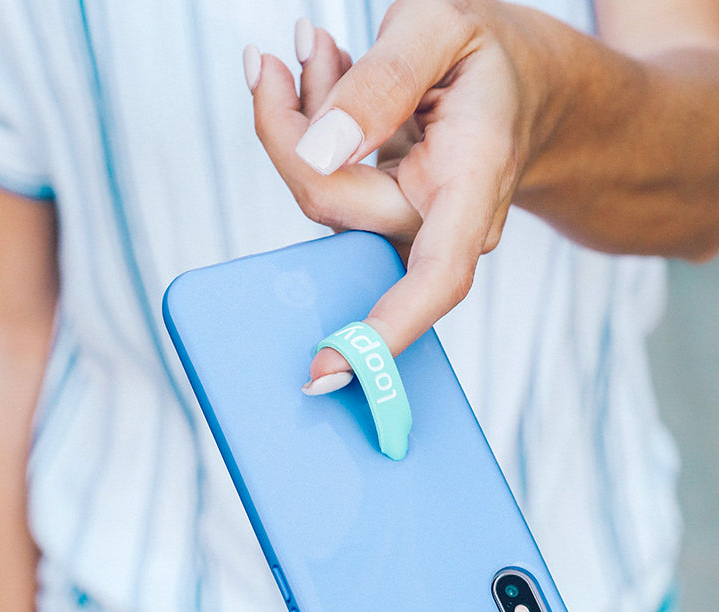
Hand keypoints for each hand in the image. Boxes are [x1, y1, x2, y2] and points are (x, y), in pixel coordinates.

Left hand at [245, 0, 553, 388]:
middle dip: (290, 124)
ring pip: (320, 188)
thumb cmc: (490, 54)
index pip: (434, 277)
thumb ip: (382, 81)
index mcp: (474, 183)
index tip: (329, 370)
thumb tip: (319, 151)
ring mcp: (411, 230)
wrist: (528, 85)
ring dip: (303, 113)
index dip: (384, 329)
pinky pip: (325, 183)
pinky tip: (329, 76)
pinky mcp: (384, 221)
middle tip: (293, 45)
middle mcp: (442, 224)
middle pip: (333, 204)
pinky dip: (310, 127)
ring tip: (326, 49)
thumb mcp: (442, 25)